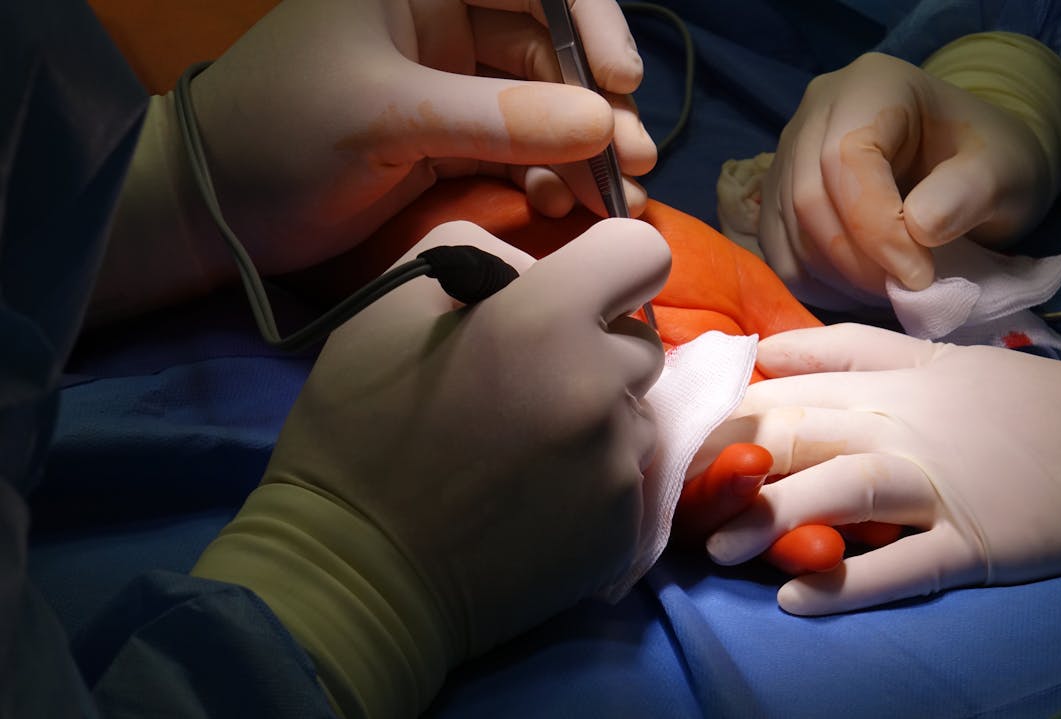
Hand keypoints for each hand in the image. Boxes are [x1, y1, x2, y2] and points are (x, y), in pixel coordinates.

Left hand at [192, 0, 654, 273]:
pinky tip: (565, 205)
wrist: (215, 213)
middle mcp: (443, 19)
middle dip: (596, 103)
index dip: (590, 22)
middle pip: (551, 45)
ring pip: (546, 104)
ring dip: (585, 149)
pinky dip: (552, 175)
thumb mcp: (385, 117)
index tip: (619, 84)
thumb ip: (496, 120)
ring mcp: (451, 82)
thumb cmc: (279, 135)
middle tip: (632, 163)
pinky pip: (524, 147)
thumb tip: (603, 126)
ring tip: (614, 200)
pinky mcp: (452, 138)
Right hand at [286, 216, 666, 643]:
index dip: (611, 264)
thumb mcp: (390, 302)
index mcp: (545, 320)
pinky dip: (591, 480)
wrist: (357, 571)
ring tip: (525, 449)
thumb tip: (540, 272)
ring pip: (636, 414)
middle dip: (595, 350)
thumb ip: (482, 255)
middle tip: (528, 383)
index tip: (579, 293)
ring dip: (597, 418)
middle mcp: (600, 387)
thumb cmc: (359, 426)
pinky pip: (626, 477)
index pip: (641, 250)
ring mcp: (617, 465)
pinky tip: (533, 497)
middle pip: (641, 342)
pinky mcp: (624, 528)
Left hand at [698, 323, 1060, 614]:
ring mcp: (943, 485)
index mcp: (891, 381)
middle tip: (671, 497)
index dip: (721, 416)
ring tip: (722, 548)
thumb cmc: (1025, 402)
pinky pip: (907, 563)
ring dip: (777, 515)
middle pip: (802, 434)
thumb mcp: (935, 357)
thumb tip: (764, 350)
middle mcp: (906, 426)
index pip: (786, 390)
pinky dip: (853, 580)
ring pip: (846, 489)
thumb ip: (848, 348)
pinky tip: (799, 596)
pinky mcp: (979, 542)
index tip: (670, 441)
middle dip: (730, 466)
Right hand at [759, 51, 1053, 304]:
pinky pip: (777, 250)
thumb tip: (919, 228)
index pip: (845, 159)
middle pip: (808, 197)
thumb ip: (970, 192)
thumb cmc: (990, 162)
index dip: (876, 227)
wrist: (972, 165)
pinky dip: (814, 283)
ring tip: (890, 290)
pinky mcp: (779, 196)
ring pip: (787, 229)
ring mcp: (789, 154)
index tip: (920, 275)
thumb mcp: (1006, 170)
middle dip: (855, 259)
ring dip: (836, 276)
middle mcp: (816, 112)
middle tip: (905, 290)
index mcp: (872, 86)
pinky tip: (859, 290)